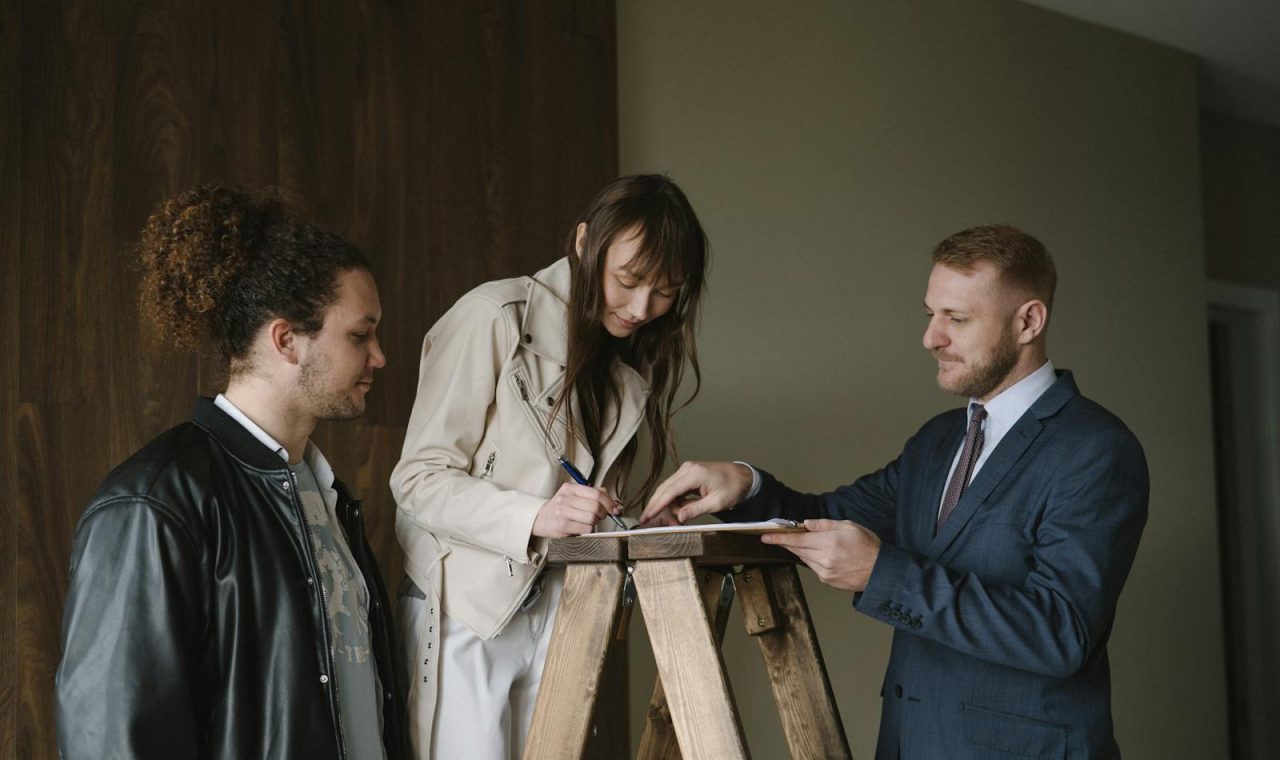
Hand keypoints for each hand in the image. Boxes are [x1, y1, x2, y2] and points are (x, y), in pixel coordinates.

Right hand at [532, 483, 619, 537]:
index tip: (615, 509)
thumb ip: (594, 495)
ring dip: (596, 522)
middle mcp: (566, 498)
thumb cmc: (560, 508)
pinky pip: (586, 528)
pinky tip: (582, 527)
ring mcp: (563, 512)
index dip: (610, 502)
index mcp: (571, 488)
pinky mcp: (563, 525)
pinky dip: (589, 529)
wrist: (540, 519)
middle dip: (604, 513)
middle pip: (596, 506)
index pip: (597, 494)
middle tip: (601, 516)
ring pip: (592, 518)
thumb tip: (616, 503)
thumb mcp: (574, 496)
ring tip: (590, 521)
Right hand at [639, 461, 752, 525]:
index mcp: (694, 474)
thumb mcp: (716, 503)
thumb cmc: (733, 487)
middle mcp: (687, 469)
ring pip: (668, 490)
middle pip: (664, 489)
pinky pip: (675, 489)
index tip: (646, 516)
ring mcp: (687, 470)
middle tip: (649, 522)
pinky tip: (677, 513)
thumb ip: (696, 509)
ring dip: (667, 506)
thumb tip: (679, 517)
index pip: (669, 491)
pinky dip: (674, 501)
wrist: (742, 476)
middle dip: (656, 507)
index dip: (656, 505)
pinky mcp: (688, 474)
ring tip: (672, 522)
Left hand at [762, 519, 879, 591]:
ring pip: (804, 558)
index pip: (797, 540)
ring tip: (812, 543)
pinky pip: (813, 567)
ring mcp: (825, 572)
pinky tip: (822, 554)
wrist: (880, 571)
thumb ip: (824, 524)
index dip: (779, 538)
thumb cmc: (868, 545)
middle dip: (787, 542)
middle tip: (779, 536)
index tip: (765, 536)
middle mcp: (824, 558)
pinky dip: (812, 559)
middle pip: (797, 549)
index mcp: (829, 542)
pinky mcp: (827, 580)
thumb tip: (806, 524)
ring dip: (802, 550)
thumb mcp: (848, 526)